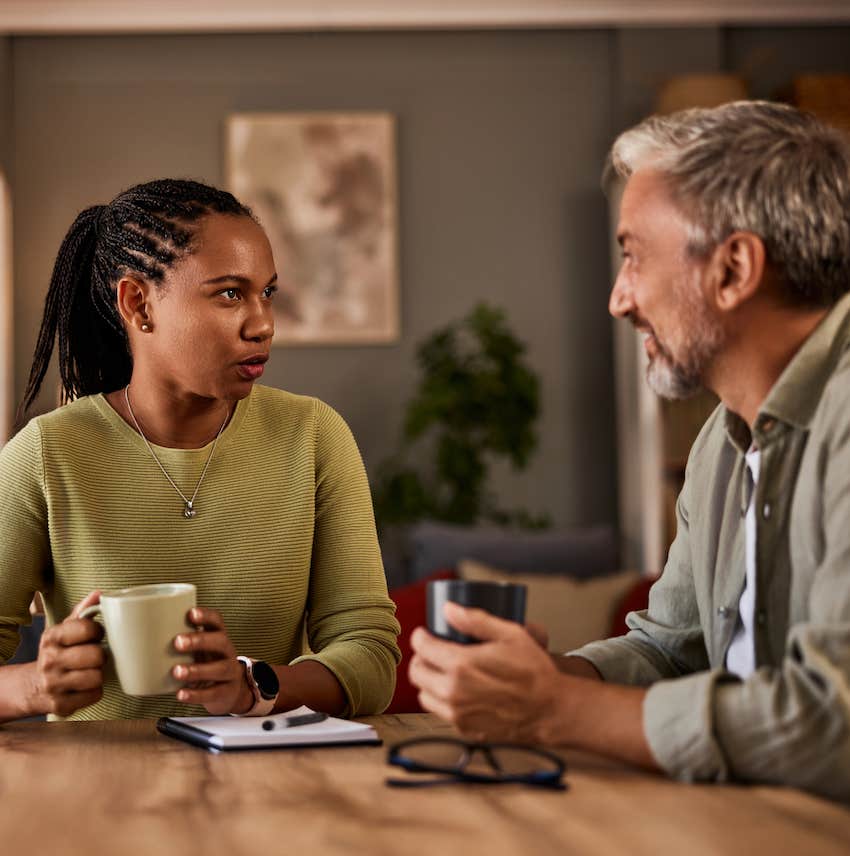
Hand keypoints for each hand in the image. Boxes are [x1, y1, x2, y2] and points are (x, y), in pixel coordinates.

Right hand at [35, 590, 105, 716]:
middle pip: (96, 655)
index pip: (88, 628)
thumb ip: (83, 611)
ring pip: (97, 677)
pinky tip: (84, 686)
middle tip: (95, 656)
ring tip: (90, 671)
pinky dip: (94, 691)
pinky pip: (94, 695)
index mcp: (51, 637)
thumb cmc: (60, 652)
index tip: (97, 635)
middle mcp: (49, 661)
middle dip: (101, 655)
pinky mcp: (60, 706)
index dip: (99, 631)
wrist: (35, 686)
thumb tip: (100, 593)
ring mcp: (53, 685)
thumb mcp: (66, 629)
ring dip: (98, 674)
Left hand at [172, 607, 252, 714]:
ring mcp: (230, 672)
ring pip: (220, 668)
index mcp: (218, 637)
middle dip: (200, 640)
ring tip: (177, 671)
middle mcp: (227, 652)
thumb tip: (136, 636)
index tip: (190, 613)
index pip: (217, 621)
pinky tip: (181, 693)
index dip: (206, 616)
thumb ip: (178, 641)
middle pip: (221, 641)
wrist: (229, 689)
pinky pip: (214, 693)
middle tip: (178, 642)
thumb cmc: (205, 663)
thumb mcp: (198, 650)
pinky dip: (196, 694)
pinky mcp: (227, 692)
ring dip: (198, 669)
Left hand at [409, 602, 560, 743]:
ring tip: (443, 671)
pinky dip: (442, 700)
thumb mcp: (510, 635)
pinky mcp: (464, 730)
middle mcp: (454, 692)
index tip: (425, 633)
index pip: (422, 647)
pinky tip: (458, 691)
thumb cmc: (533, 671)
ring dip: (429, 681)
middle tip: (432, 651)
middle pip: (417, 672)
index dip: (421, 636)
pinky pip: (440, 712)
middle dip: (421, 658)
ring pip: (423, 695)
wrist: (549, 710)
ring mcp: (458, 714)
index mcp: (462, 665)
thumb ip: (476, 620)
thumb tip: (449, 609)